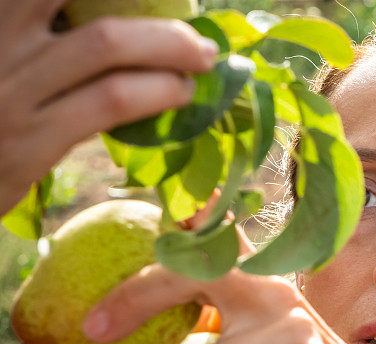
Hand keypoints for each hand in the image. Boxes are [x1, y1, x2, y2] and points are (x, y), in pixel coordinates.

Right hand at [0, 0, 218, 215]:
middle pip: (86, 0)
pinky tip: (178, 95)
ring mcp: (12, 91)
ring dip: (169, 49)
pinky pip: (109, 103)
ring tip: (199, 63)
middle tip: (194, 32)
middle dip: (154, 16)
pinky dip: (156, 92)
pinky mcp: (29, 142)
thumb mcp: (8, 60)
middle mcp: (0, 39)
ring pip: (106, 45)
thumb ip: (42, 34)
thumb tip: (127, 24)